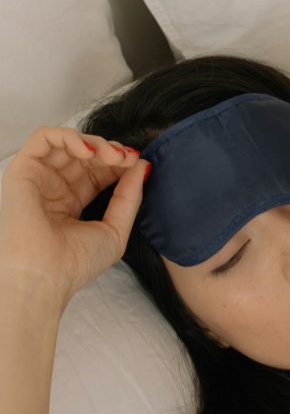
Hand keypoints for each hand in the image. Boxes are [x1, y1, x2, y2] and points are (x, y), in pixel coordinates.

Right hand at [0, 126, 150, 310]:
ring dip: (96, 143)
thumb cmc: (77, 262)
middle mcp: (55, 188)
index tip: (137, 164)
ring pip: (69, 143)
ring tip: (114, 156)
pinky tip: (89, 151)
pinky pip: (43, 138)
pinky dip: (69, 136)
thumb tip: (144, 166)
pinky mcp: (23, 170)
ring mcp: (39, 179)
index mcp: (73, 203)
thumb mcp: (115, 230)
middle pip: (87, 156)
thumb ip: (130, 197)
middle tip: (129, 159)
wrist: (46, 277)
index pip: (99, 172)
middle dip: (112, 152)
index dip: (119, 164)